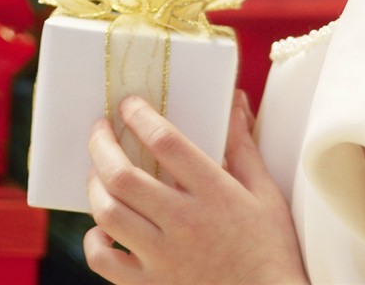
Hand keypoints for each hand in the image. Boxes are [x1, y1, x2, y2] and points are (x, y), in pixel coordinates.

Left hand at [84, 90, 307, 284]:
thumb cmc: (270, 250)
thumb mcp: (265, 193)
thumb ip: (243, 146)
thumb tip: (234, 103)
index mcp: (214, 193)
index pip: (165, 142)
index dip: (139, 116)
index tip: (128, 105)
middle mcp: (184, 223)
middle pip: (123, 175)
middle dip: (101, 144)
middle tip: (99, 130)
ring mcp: (163, 258)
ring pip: (108, 213)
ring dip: (94, 185)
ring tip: (97, 172)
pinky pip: (104, 261)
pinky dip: (94, 241)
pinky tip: (102, 228)